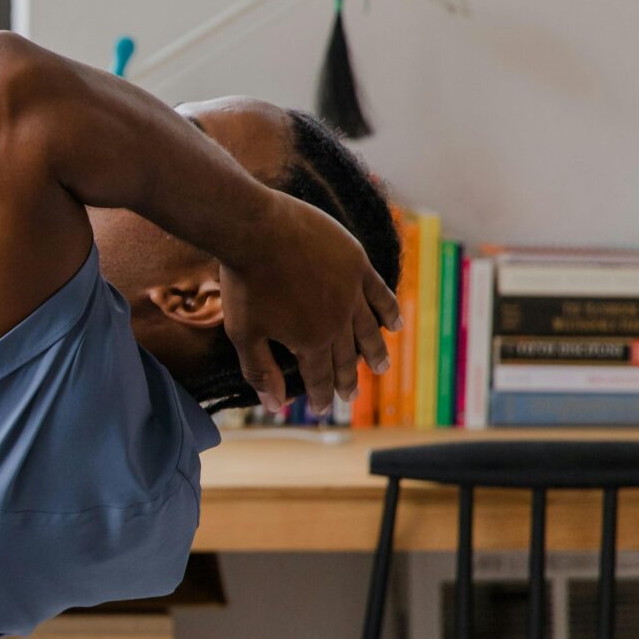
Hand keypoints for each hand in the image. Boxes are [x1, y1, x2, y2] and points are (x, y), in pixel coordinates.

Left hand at [219, 192, 399, 416]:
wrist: (254, 229)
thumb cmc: (244, 283)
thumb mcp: (244, 333)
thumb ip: (260, 371)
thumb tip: (275, 406)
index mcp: (311, 341)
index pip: (320, 378)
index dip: (322, 396)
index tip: (323, 410)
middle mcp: (338, 321)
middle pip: (346, 357)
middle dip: (347, 380)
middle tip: (350, 397)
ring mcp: (351, 291)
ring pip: (368, 329)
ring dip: (375, 351)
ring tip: (381, 368)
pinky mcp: (356, 263)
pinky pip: (379, 292)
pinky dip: (389, 310)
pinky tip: (395, 324)